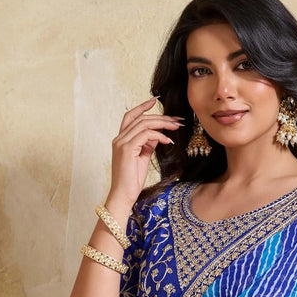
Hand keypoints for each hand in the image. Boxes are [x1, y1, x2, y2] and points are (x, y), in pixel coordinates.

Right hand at [109, 98, 182, 212]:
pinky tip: (167, 141)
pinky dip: (158, 135)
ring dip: (162, 124)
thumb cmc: (131, 180)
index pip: (131, 116)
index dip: (142, 107)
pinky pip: (145, 135)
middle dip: (160, 117)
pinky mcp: (126, 149)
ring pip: (143, 124)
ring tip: (175, 127)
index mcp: (121, 139)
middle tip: (176, 120)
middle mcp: (119, 138)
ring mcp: (121, 143)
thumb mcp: (142, 158)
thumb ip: (147, 144)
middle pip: (140, 118)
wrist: (123, 196)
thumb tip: (158, 135)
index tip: (155, 100)